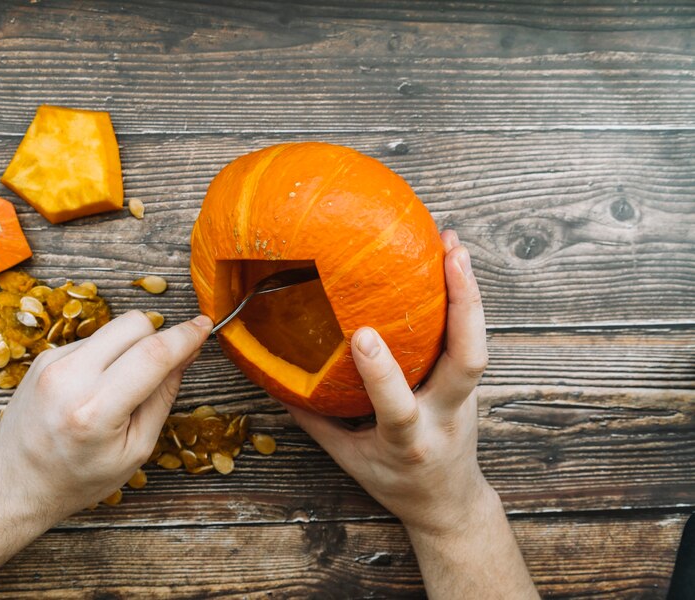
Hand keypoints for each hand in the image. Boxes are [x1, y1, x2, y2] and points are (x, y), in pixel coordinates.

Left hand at [0, 310, 212, 523]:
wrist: (15, 483)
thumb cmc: (78, 477)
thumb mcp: (135, 450)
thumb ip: (162, 397)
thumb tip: (185, 354)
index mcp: (95, 410)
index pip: (152, 355)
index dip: (185, 336)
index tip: (204, 326)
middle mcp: (69, 378)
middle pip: (134, 324)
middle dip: (157, 339)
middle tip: (162, 368)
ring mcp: (52, 363)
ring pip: (114, 329)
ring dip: (130, 349)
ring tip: (120, 390)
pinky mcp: (45, 356)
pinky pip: (94, 340)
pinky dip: (107, 357)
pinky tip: (96, 389)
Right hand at [287, 230, 493, 536]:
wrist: (449, 503)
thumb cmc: (396, 482)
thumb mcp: (349, 460)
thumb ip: (315, 421)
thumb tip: (274, 380)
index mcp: (409, 441)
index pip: (399, 407)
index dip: (381, 372)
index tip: (360, 334)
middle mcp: (445, 416)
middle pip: (468, 362)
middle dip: (464, 306)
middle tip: (449, 255)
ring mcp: (464, 399)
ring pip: (477, 345)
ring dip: (468, 291)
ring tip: (451, 242)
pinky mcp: (469, 384)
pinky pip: (469, 338)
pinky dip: (463, 299)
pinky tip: (452, 259)